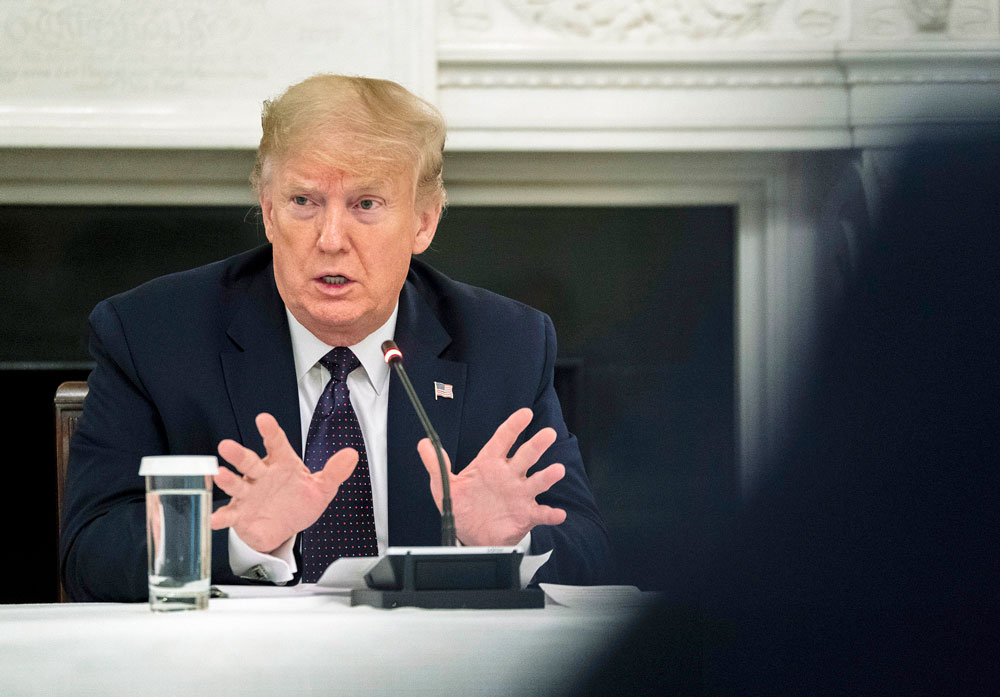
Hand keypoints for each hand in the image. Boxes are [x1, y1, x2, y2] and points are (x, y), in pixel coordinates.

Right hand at [210, 412, 358, 553]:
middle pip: (249, 462)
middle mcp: (262, 475)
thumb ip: (335, 471)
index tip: (263, 419)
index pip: (276, 444)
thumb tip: (351, 455)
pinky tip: (216, 518)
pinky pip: (229, 514)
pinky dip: (221, 516)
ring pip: (237, 484)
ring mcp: (249, 493)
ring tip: (220, 475)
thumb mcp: (322, 488)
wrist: (285, 527)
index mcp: (282, 464)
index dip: (270, 431)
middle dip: (238, 454)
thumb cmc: (299, 502)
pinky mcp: (241, 513)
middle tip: (227, 446)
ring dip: (227, 480)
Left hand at [417, 407, 567, 545]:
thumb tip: (424, 443)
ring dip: (548, 476)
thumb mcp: (446, 485)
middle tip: (548, 434)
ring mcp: (519, 494)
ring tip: (557, 470)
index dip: (513, 426)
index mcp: (490, 464)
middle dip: (537, 445)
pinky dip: (551, 514)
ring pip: (537, 481)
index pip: (503, 439)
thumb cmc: (463, 505)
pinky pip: (541, 513)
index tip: (525, 413)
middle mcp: (509, 475)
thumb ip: (436, 464)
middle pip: (526, 456)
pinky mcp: (525, 515)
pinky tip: (557, 514)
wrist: (472, 535)